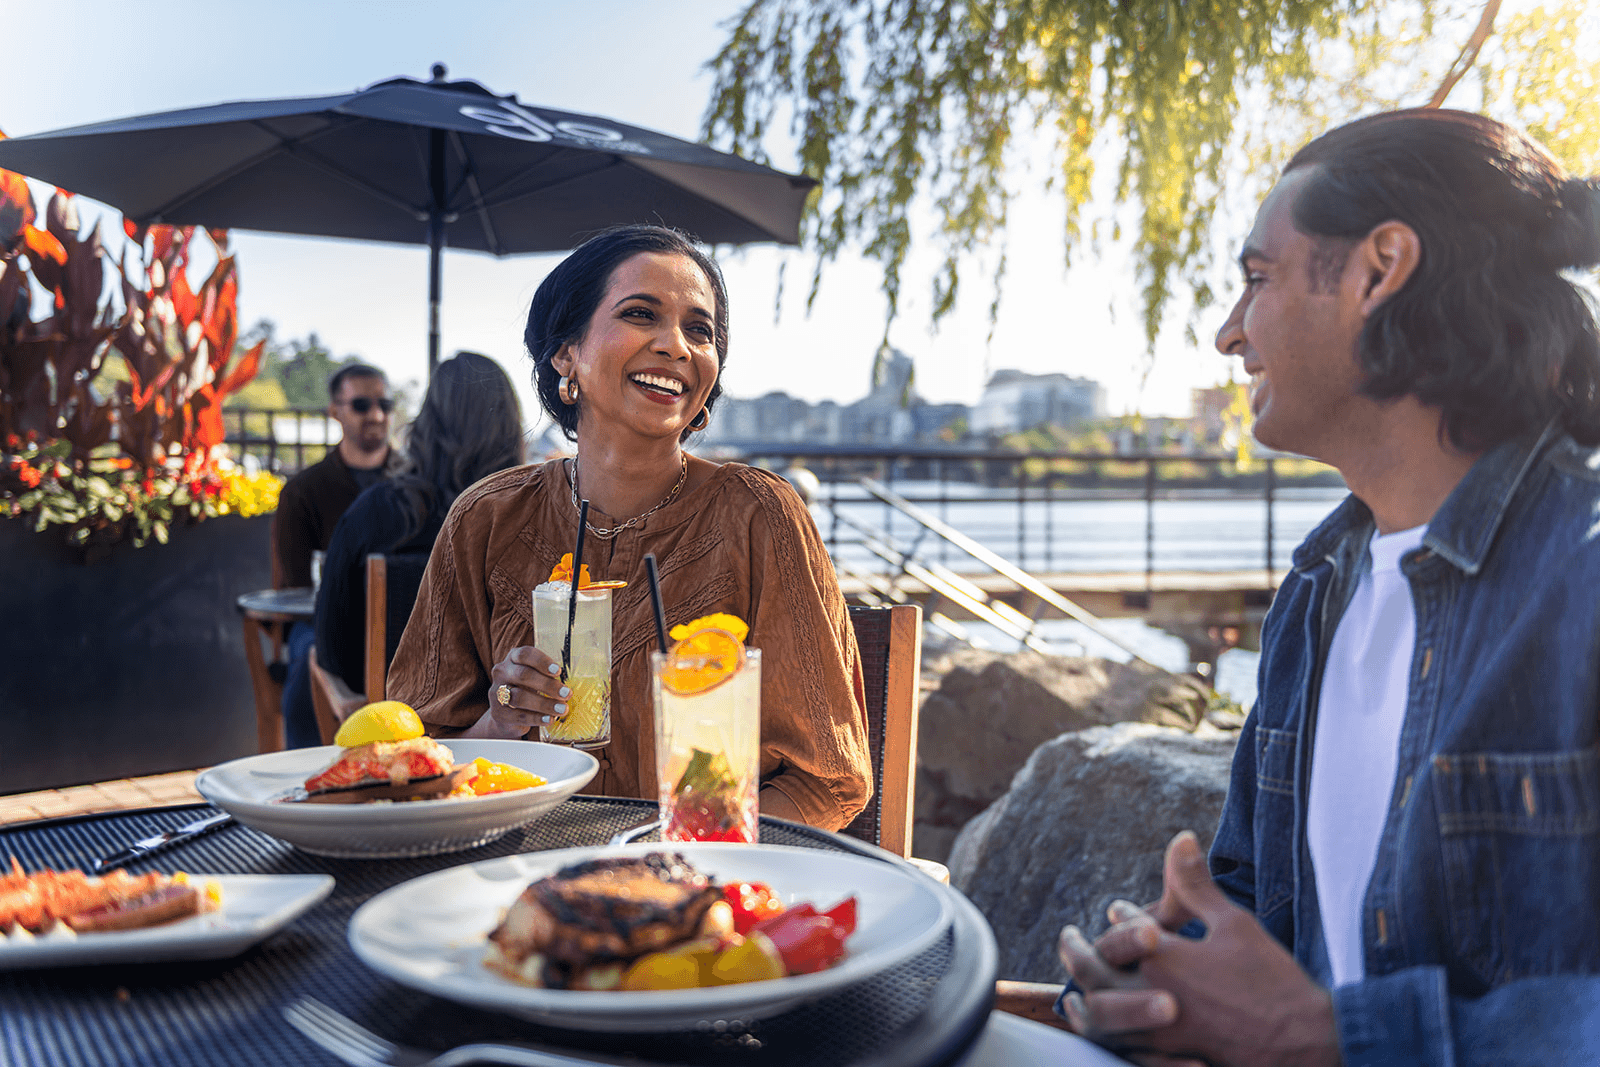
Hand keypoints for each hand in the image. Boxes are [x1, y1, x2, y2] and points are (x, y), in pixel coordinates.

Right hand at [484, 646, 570, 736]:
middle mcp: (502, 672)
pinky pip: (520, 716)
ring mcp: (497, 693)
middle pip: (523, 675)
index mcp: (513, 658)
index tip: (558, 671)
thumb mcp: (535, 677)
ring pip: (520, 697)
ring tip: (562, 709)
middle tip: (566, 693)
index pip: (525, 654)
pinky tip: (550, 719)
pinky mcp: (499, 713)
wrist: (507, 715)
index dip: (542, 661)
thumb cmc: (527, 689)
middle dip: (547, 685)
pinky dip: (537, 718)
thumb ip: (547, 676)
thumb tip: (568, 686)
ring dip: (545, 704)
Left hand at [1078, 832, 1341, 1066]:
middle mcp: (1151, 995)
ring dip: (1083, 999)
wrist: (1305, 1044)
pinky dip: (1108, 1036)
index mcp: (1164, 958)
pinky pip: (1122, 1048)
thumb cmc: (1273, 980)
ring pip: (1100, 1016)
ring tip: (1074, 992)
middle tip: (1069, 940)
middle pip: (1094, 973)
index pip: (1124, 929)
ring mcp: (1158, 1032)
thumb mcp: (1236, 923)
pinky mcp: (1168, 1058)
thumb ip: (1197, 885)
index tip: (1116, 908)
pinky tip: (1109, 1032)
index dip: (1120, 916)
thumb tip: (1180, 837)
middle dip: (1077, 953)